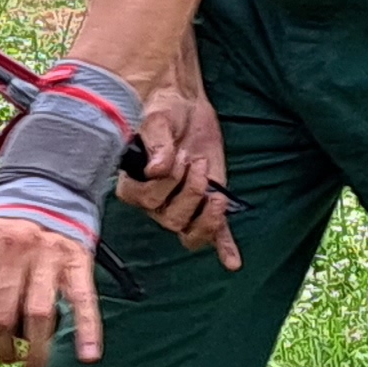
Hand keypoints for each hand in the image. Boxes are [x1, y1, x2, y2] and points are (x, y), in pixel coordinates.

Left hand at [0, 209, 101, 366]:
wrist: (45, 196)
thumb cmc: (6, 238)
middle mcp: (14, 249)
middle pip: (3, 314)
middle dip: (3, 346)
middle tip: (7, 357)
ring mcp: (47, 256)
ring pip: (38, 313)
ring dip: (35, 351)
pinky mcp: (77, 262)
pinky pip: (83, 300)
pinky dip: (88, 330)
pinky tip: (88, 355)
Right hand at [119, 71, 238, 268]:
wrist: (185, 105)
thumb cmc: (163, 111)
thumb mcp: (157, 120)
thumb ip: (156, 143)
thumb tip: (158, 169)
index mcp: (134, 184)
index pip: (145, 200)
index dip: (164, 184)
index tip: (177, 159)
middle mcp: (155, 202)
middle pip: (172, 219)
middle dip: (190, 193)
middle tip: (198, 164)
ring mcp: (182, 206)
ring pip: (190, 232)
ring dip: (206, 218)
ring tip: (216, 196)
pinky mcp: (206, 205)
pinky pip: (214, 234)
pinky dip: (224, 247)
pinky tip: (232, 261)